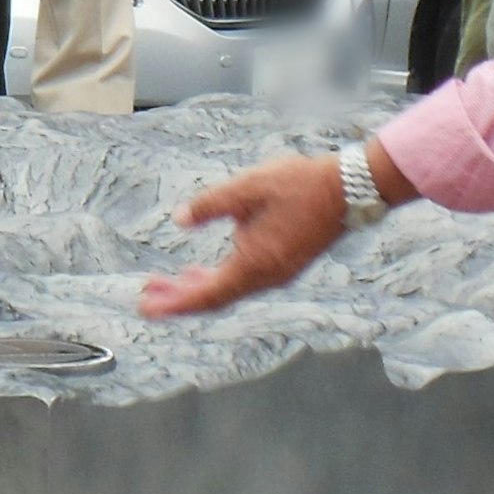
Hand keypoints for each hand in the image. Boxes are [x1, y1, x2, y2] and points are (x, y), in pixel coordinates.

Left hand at [141, 145, 393, 317]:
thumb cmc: (298, 185)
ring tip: (165, 283)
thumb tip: (180, 219)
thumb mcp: (247, 188)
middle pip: (215, 298)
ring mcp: (277, 274)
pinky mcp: (283, 264)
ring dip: (196, 289)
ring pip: (228, 291)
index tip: (146, 308)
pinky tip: (200, 271)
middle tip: (146, 297)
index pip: (207, 295)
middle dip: (178, 298)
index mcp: (254, 264)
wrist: (348, 188)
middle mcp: (266, 278)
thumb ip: (209, 205)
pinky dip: (216, 280)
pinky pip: (242, 282)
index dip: (174, 303)